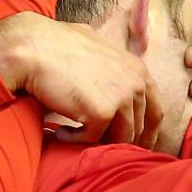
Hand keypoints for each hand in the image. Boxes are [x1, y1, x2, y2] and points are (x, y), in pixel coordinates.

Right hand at [0, 15, 158, 144]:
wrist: (35, 48)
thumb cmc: (57, 44)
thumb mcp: (96, 47)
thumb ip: (112, 64)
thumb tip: (110, 72)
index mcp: (138, 69)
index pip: (156, 110)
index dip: (148, 131)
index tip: (138, 144)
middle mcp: (135, 83)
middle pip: (140, 127)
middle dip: (122, 140)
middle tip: (101, 147)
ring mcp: (121, 98)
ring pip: (120, 137)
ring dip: (98, 140)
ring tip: (75, 134)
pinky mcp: (103, 113)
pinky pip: (93, 138)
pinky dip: (74, 139)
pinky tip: (60, 132)